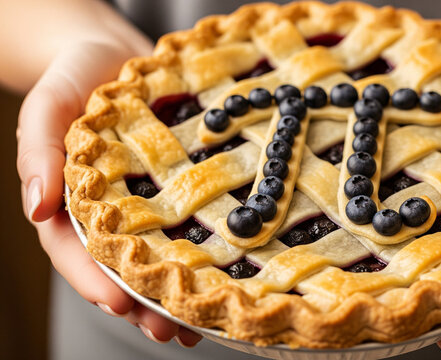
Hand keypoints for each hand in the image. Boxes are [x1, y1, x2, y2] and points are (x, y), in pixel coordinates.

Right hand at [17, 39, 201, 347]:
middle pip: (118, 269)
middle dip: (141, 304)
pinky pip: (183, 231)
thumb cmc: (74, 80)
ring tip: (195, 326)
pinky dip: (195, 261)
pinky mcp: (173, 195)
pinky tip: (214, 285)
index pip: (75, 252)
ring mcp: (141, 207)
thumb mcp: (47, 107)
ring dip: (171, 296)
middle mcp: (106, 213)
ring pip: (153, 261)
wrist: (115, 55)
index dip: (94, 281)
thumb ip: (38, 154)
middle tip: (169, 330)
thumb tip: (37, 209)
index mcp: (69, 202)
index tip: (117, 304)